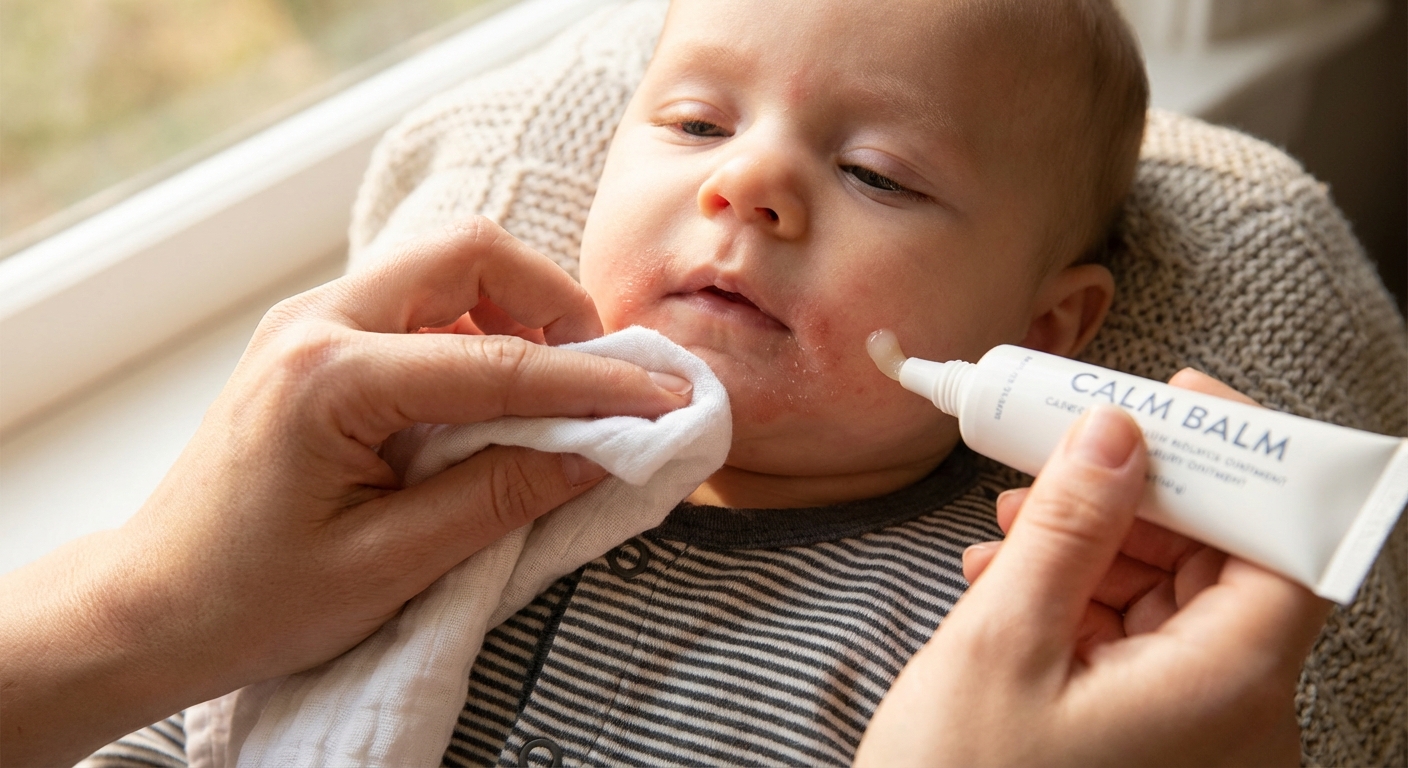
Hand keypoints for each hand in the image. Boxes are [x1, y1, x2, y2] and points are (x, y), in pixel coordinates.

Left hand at [0, 219, 691, 766]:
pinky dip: (477, 333)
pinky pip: (417, 304)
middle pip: (469, 253)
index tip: (663, 401)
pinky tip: (491, 399)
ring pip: (445, 267)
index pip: (497, 362)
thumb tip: (601, 452)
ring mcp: (310, 323)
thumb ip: (500, 498)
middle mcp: (315, 323)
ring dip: (516, 313)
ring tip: (552, 394)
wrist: (150, 606)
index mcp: (329, 379)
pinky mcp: (315, 340)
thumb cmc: (253, 600)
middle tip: (598, 379)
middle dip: (552, 304)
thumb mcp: (388, 565)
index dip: (593, 384)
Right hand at [856, 371, 1330, 767]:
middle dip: (1140, 497)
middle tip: (1068, 448)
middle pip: (1223, 566)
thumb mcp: (1003, 643)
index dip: (1243, 465)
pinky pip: (1137, 645)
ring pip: (1172, 601)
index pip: (1284, 549)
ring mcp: (1195, 735)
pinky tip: (1010, 578)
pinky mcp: (1151, 742)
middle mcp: (1235, 717)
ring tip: (1010, 521)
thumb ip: (1069, 528)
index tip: (1178, 404)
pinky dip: (1082, 600)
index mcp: (1226, 691)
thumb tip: (1115, 433)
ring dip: (1096, 545)